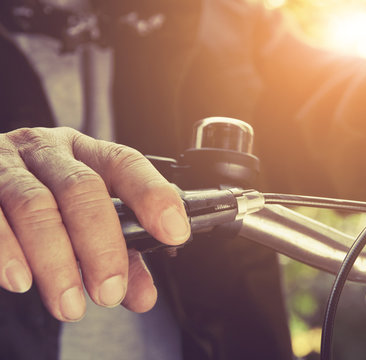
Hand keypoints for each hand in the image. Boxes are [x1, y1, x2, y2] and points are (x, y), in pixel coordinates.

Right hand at [0, 127, 189, 320]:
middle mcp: (47, 151)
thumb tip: (142, 294)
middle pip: (82, 188)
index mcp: (85, 152)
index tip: (174, 231)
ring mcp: (6, 166)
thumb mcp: (84, 216)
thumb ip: (118, 253)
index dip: (152, 195)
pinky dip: (7, 252)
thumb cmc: (46, 198)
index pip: (126, 164)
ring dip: (56, 262)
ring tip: (70, 304)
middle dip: (102, 244)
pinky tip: (21, 281)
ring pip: (34, 206)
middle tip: (110, 290)